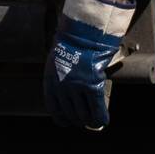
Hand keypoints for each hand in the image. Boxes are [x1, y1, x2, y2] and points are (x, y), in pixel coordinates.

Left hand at [44, 0, 131, 129]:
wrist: (83, 32)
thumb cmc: (72, 42)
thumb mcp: (57, 60)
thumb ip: (60, 77)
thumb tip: (69, 92)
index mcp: (50, 81)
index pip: (54, 109)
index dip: (62, 119)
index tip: (67, 121)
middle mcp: (61, 88)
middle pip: (70, 114)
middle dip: (78, 120)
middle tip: (85, 121)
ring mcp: (77, 88)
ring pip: (83, 115)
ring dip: (89, 121)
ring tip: (94, 121)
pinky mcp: (92, 86)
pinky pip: (97, 109)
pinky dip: (101, 118)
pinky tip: (103, 121)